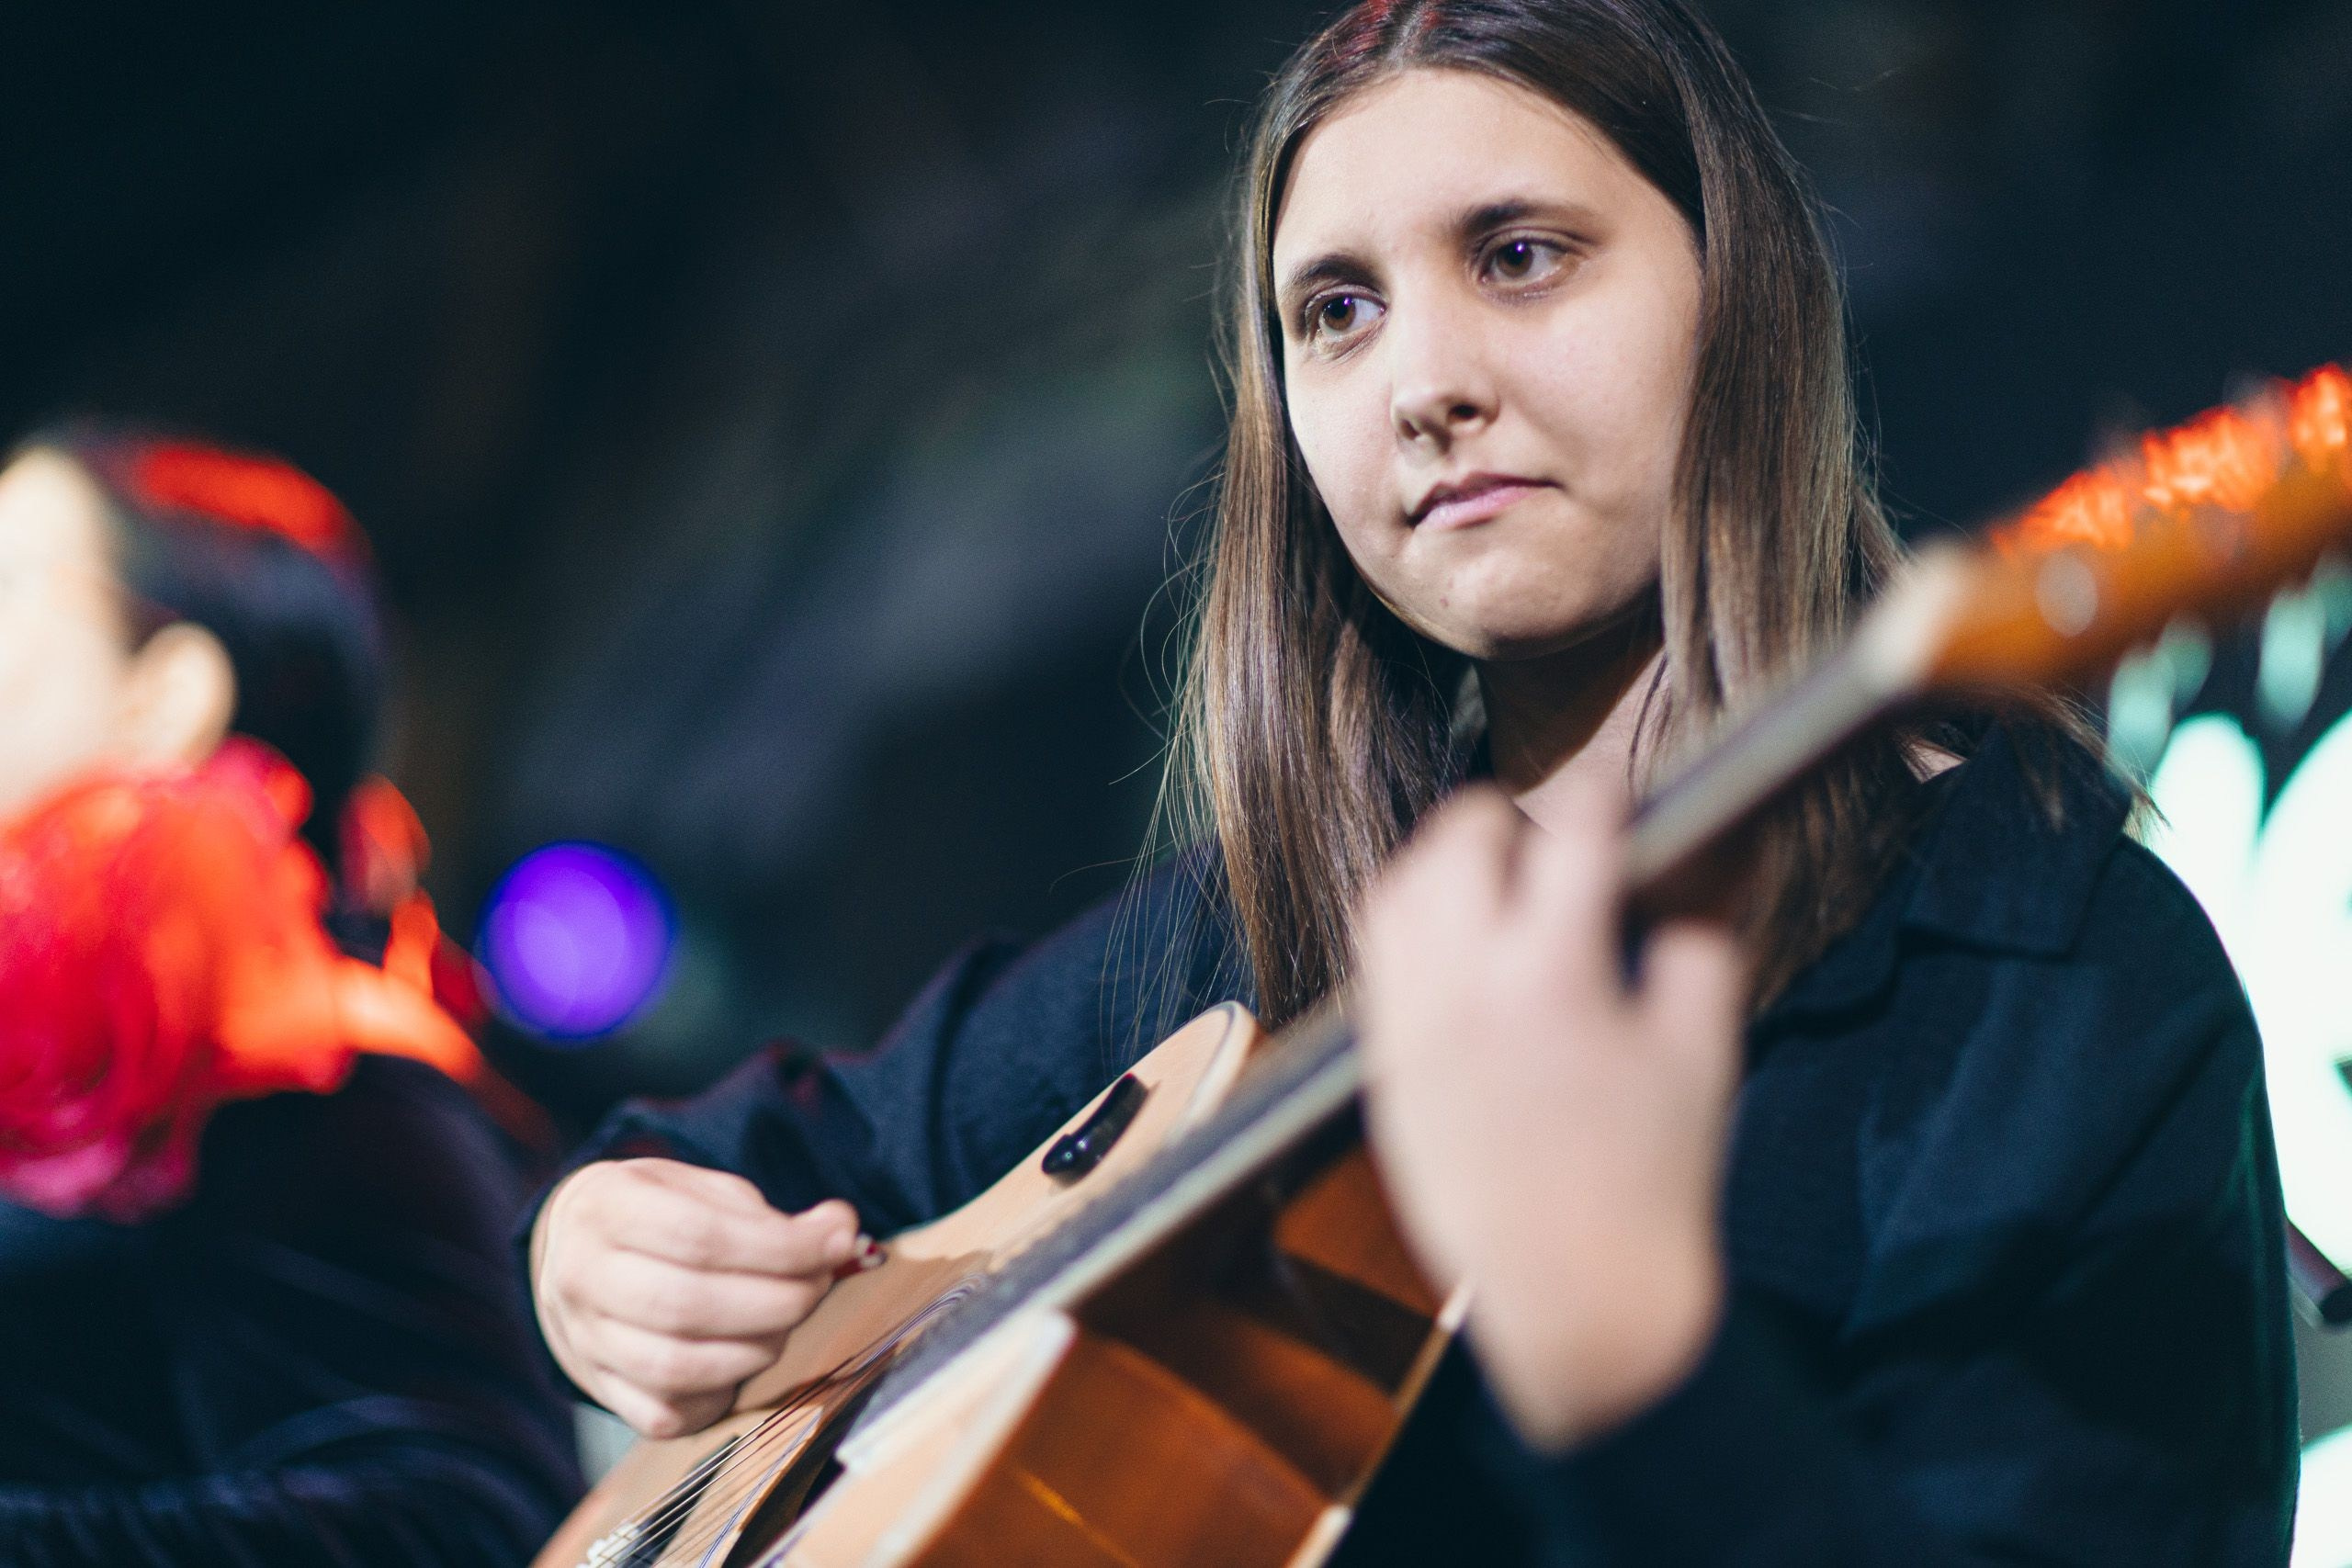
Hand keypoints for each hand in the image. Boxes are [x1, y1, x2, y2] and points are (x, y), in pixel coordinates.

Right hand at [530, 1158, 860, 1436]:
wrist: (571, 1253)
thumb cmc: (657, 1216)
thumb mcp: (701, 1189)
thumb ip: (767, 1215)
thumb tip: (838, 1235)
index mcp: (607, 1208)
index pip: (700, 1235)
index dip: (781, 1247)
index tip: (838, 1243)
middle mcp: (582, 1277)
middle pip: (688, 1304)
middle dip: (777, 1302)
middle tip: (819, 1286)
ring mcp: (585, 1340)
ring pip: (678, 1367)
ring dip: (756, 1350)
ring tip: (785, 1322)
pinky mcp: (601, 1389)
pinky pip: (665, 1414)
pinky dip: (719, 1393)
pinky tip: (742, 1358)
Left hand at [1354, 782, 1746, 1450]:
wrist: (1576, 1300)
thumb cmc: (1653, 1178)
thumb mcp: (1700, 1048)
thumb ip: (1705, 932)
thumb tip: (1724, 845)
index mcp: (1555, 978)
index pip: (1575, 833)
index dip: (1606, 794)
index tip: (1622, 787)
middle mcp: (1463, 985)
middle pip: (1463, 836)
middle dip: (1514, 820)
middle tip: (1560, 846)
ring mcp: (1408, 1021)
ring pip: (1402, 884)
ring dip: (1450, 861)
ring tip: (1504, 882)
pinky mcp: (1380, 1059)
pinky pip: (1376, 951)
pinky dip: (1414, 919)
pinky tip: (1462, 939)